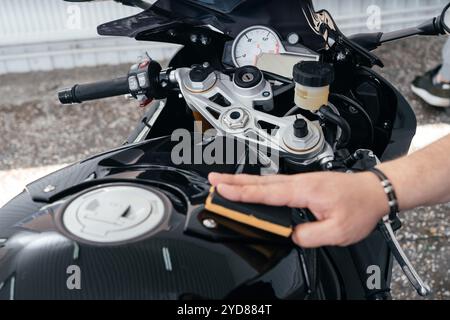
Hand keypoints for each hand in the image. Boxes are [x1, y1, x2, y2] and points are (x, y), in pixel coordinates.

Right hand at [208, 172, 389, 247]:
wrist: (375, 190)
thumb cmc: (360, 206)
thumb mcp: (337, 231)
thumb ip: (309, 235)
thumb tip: (291, 235)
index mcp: (305, 191)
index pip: (265, 193)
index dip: (241, 193)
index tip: (222, 190)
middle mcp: (300, 182)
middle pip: (260, 182)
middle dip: (233, 181)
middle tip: (213, 180)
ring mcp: (301, 181)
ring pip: (265, 181)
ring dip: (242, 181)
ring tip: (224, 182)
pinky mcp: (304, 184)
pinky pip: (274, 183)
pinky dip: (257, 184)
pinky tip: (252, 187)